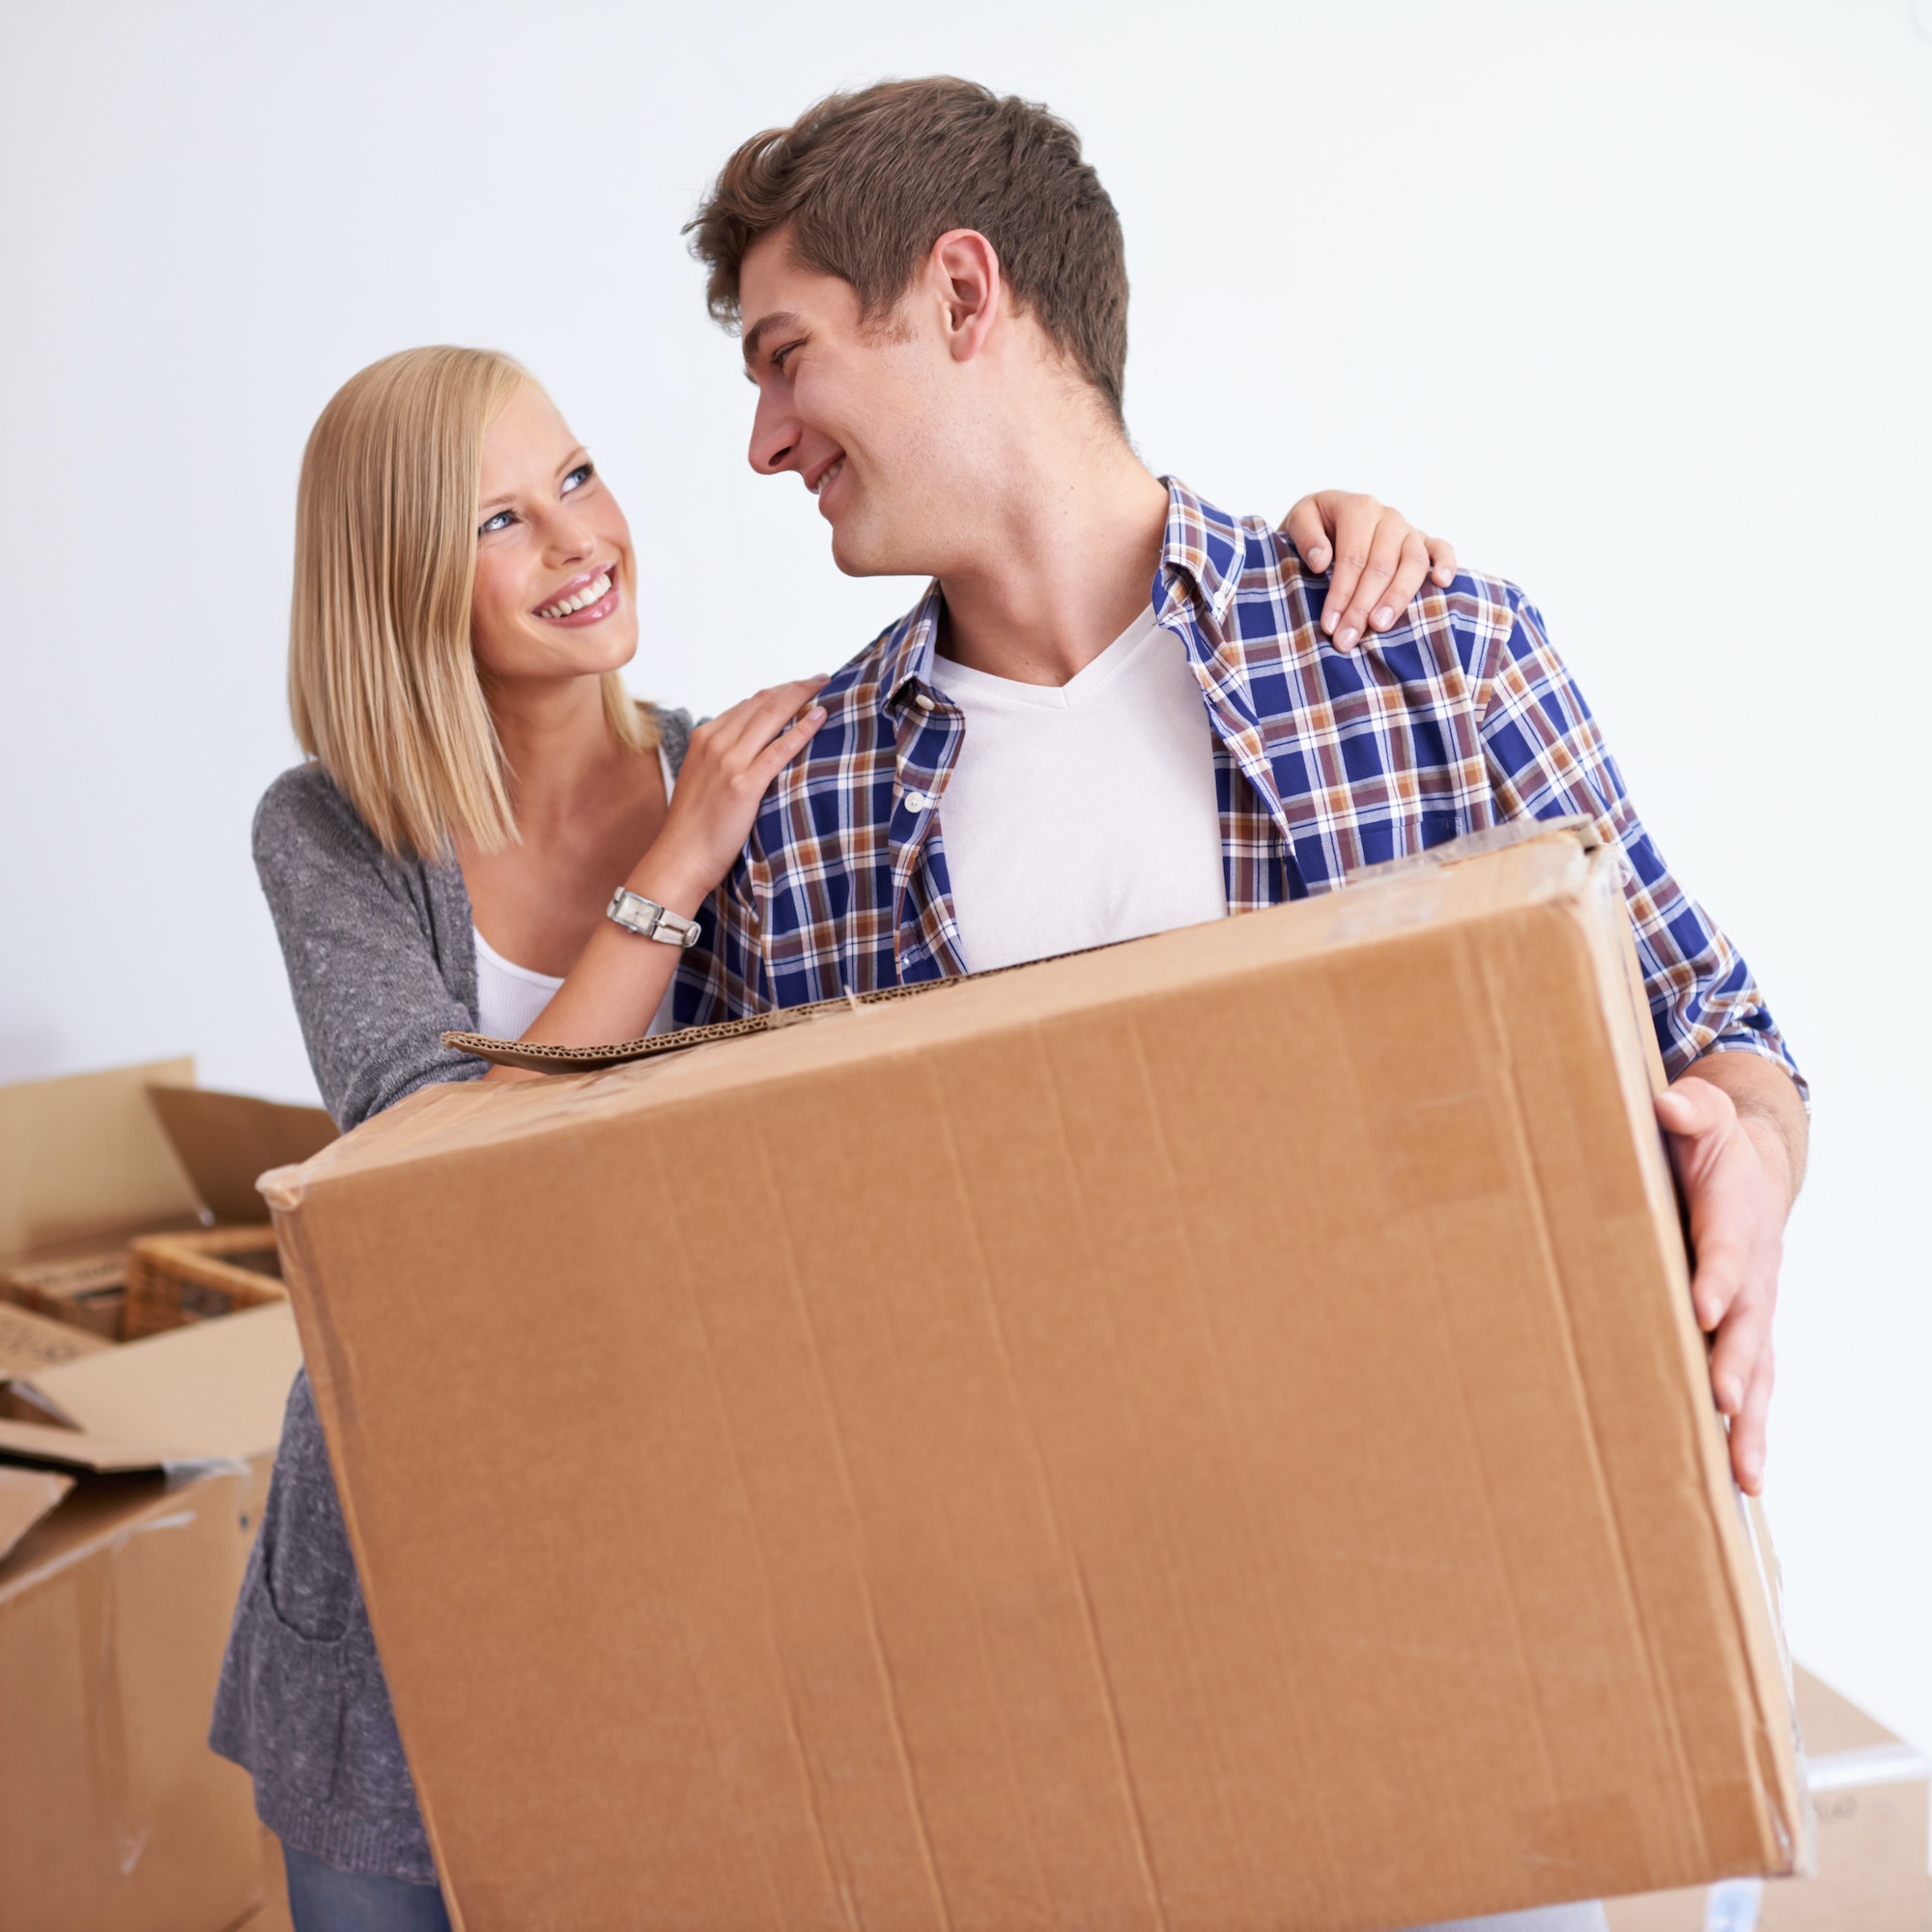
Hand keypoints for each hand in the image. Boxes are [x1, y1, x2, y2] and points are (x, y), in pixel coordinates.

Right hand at [636, 678, 826, 909]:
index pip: (748, 704)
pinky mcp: (744, 784)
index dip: (777, 692)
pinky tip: (820, 716)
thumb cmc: (694, 828)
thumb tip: (751, 752)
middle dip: (794, 687)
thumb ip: (722, 759)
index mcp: (704, 738)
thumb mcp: (703, 780)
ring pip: (772, 716)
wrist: (679, 858)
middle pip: (763, 702)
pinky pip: (780, 748)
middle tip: (820, 678)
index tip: (799, 687)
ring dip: (802, 697)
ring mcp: (729, 762)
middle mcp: (715, 742)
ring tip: (826, 687)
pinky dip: (803, 728)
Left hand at [1282, 491, 1456, 652]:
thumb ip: (1305, 536)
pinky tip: (1441, 583)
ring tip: (1380, 626)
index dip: (1342, 593)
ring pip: (1412, 564)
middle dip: (1363, 607)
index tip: (1330, 625)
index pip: (1353, 558)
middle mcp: (1387, 518)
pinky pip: (1441, 549)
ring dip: (1397, 598)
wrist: (1329, 517)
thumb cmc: (1314, 527)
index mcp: (1358, 509)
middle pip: (1381, 566)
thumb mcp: (1299, 520)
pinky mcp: (1424, 541)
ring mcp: (1408, 530)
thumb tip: (1322, 561)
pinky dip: (1446, 563)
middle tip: (1348, 639)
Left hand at [1654, 1070, 1795, 1495]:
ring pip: (1759, 1373)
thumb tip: (1670, 1104)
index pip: (1727, 1248)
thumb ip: (1690, 1112)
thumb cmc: (1709, 1144)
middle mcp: (1753, 1276)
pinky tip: (1738, 1480)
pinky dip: (1748, 1434)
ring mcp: (1754, 1313)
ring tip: (1744, 1474)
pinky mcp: (1744, 1339)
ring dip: (1751, 1423)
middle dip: (1737, 1363)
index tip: (1704, 1306)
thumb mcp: (1701, 1117)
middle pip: (1750, 1325)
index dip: (1718, 1276)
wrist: (1751, 1168)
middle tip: (1724, 1399)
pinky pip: (1752, 1391)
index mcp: (1735, 1219)